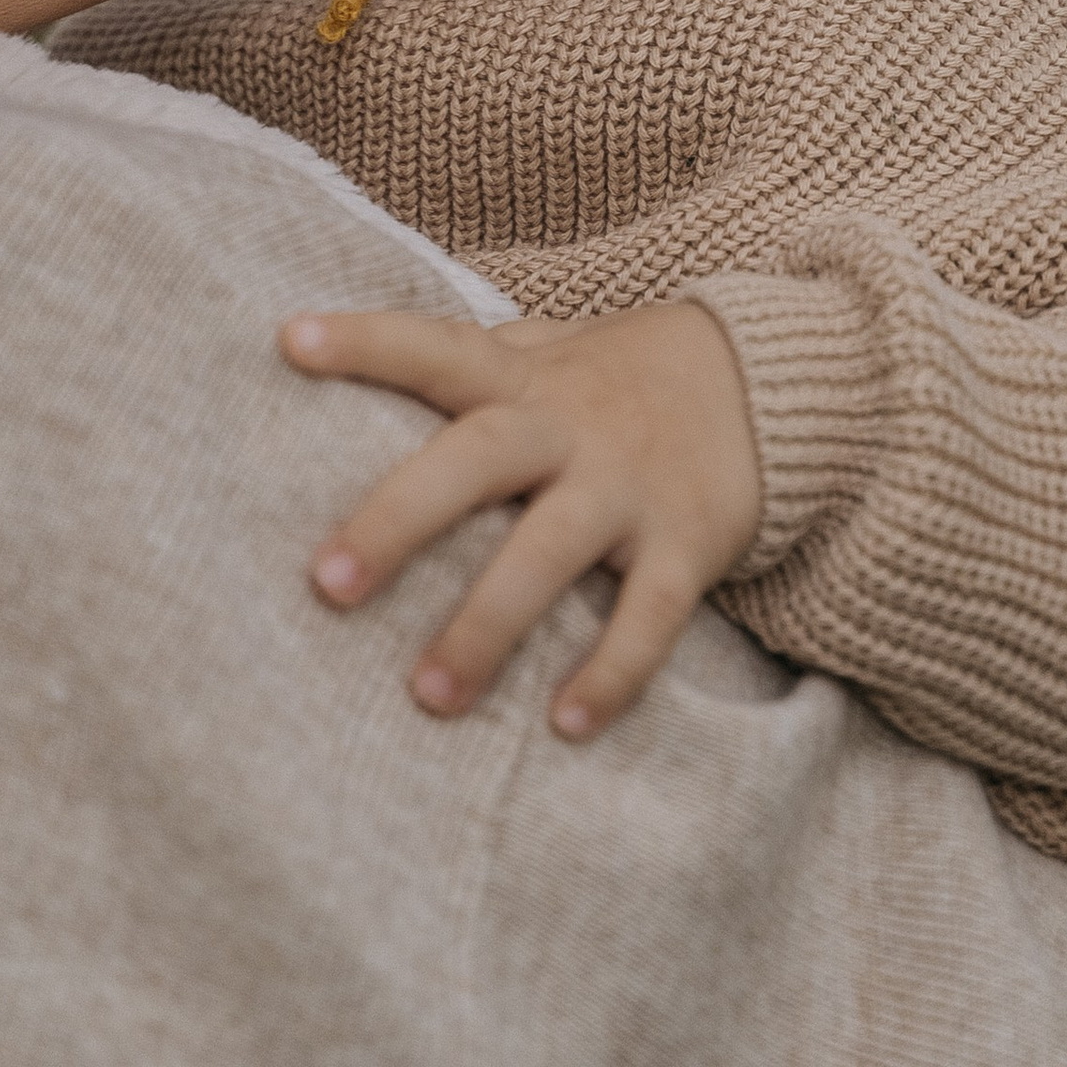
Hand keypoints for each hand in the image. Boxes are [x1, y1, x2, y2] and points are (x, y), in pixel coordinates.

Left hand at [280, 303, 762, 739]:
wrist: (774, 381)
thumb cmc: (617, 380)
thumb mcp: (550, 352)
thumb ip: (470, 363)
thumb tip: (348, 365)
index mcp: (523, 379)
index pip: (437, 348)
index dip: (368, 342)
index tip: (291, 342)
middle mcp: (570, 428)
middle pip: (476, 461)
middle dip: (399, 520)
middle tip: (326, 583)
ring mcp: (629, 487)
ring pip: (549, 554)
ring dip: (487, 626)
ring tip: (431, 695)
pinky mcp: (687, 544)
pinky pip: (649, 618)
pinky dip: (612, 674)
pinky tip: (565, 724)